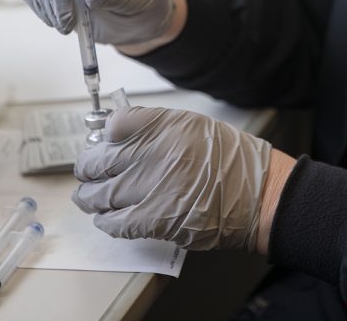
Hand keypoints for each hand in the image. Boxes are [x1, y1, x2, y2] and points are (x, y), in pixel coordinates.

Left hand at [73, 106, 272, 250]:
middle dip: (88, 168)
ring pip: (101, 194)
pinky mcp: (155, 219)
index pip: (114, 124)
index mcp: (164, 126)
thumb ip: (157, 129)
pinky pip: (116, 222)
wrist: (260, 194)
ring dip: (90, 197)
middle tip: (87, 171)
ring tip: (88, 197)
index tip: (102, 142)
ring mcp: (152, 187)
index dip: (104, 135)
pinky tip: (106, 218)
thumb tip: (121, 137)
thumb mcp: (195, 126)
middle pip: (99, 160)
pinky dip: (107, 221)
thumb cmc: (233, 161)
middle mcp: (154, 153)